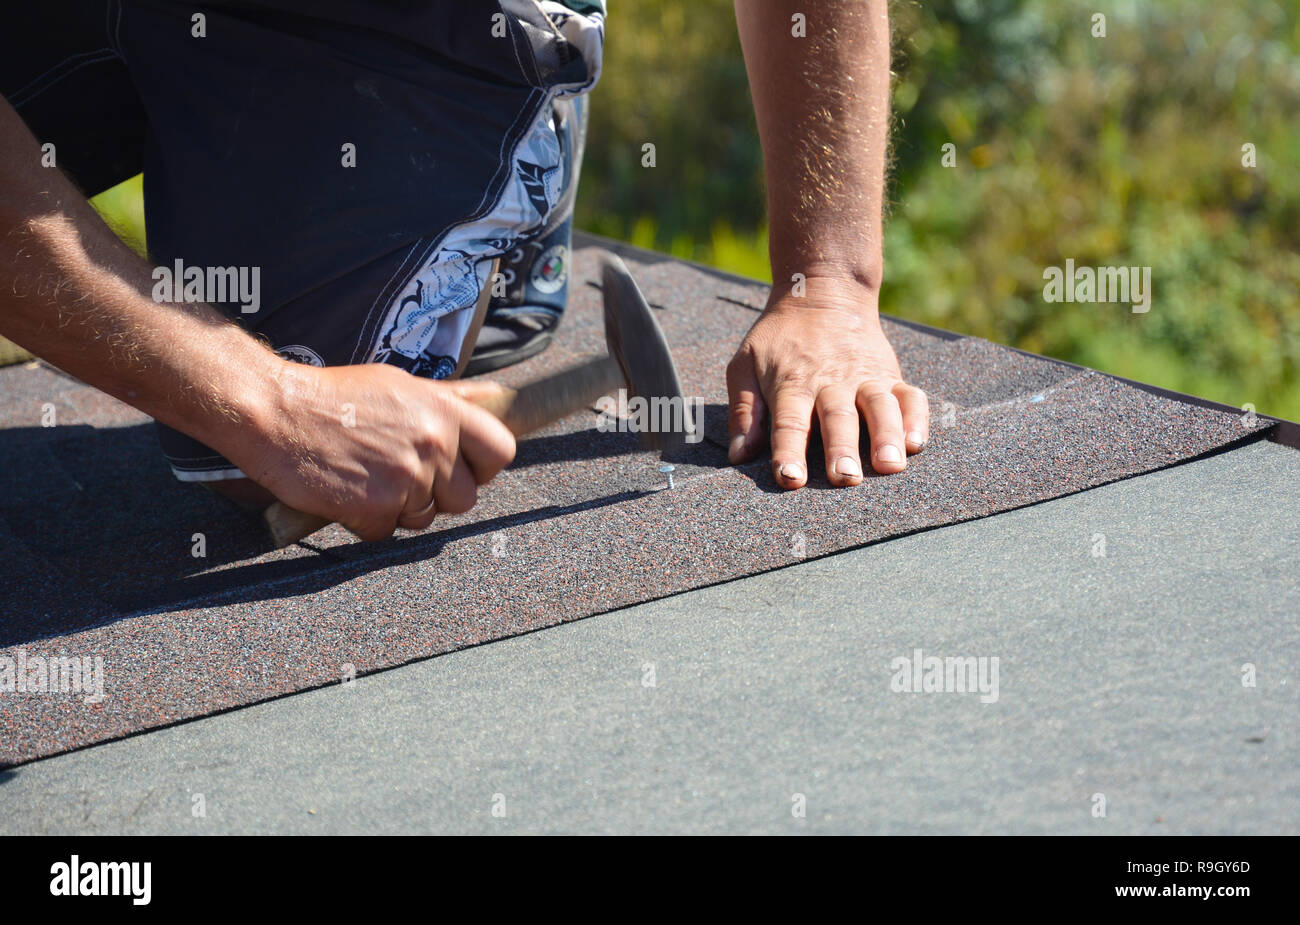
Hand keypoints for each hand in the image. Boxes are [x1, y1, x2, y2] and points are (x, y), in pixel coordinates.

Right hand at [225, 362, 515, 540]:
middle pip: (465, 498)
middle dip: (438, 496)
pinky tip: (347, 492)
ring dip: (399, 508)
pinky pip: (386, 532)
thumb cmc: (335, 397)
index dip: (483, 466)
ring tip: (368, 477)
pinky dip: (366, 521)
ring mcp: (405, 479)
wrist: (277, 412)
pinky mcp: (375, 509)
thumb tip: (490, 402)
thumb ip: (444, 403)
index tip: (464, 469)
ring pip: (424, 518)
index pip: (501, 450)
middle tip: (403, 477)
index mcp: (444, 411)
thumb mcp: (400, 385)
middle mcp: (432, 445)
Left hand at [725, 276, 927, 488]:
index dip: (789, 451)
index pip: (789, 423)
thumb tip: (739, 455)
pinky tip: (916, 443)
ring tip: (890, 465)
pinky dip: (916, 419)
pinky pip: (910, 396)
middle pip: (838, 418)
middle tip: (844, 478)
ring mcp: (865, 378)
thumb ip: (744, 411)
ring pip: (879, 407)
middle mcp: (831, 382)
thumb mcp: (745, 364)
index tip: (790, 479)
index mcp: (792, 383)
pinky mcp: (890, 375)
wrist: (822, 291)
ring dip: (886, 436)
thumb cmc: (779, 338)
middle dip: (842, 449)